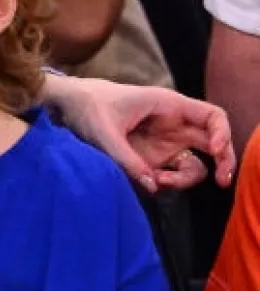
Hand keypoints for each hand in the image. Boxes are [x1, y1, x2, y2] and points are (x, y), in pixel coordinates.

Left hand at [43, 75, 235, 192]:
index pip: (212, 115)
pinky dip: (168, 182)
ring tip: (160, 181)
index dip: (222, 133)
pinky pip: (174, 172)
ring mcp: (164, 141)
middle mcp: (172, 123)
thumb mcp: (103, 132)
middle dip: (223, 162)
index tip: (214, 151)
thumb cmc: (87, 108)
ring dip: (186, 178)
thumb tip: (152, 186)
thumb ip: (126, 158)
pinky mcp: (152, 157)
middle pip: (213, 142)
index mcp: (167, 105)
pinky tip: (149, 181)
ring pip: (194, 163)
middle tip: (222, 182)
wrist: (67, 107)